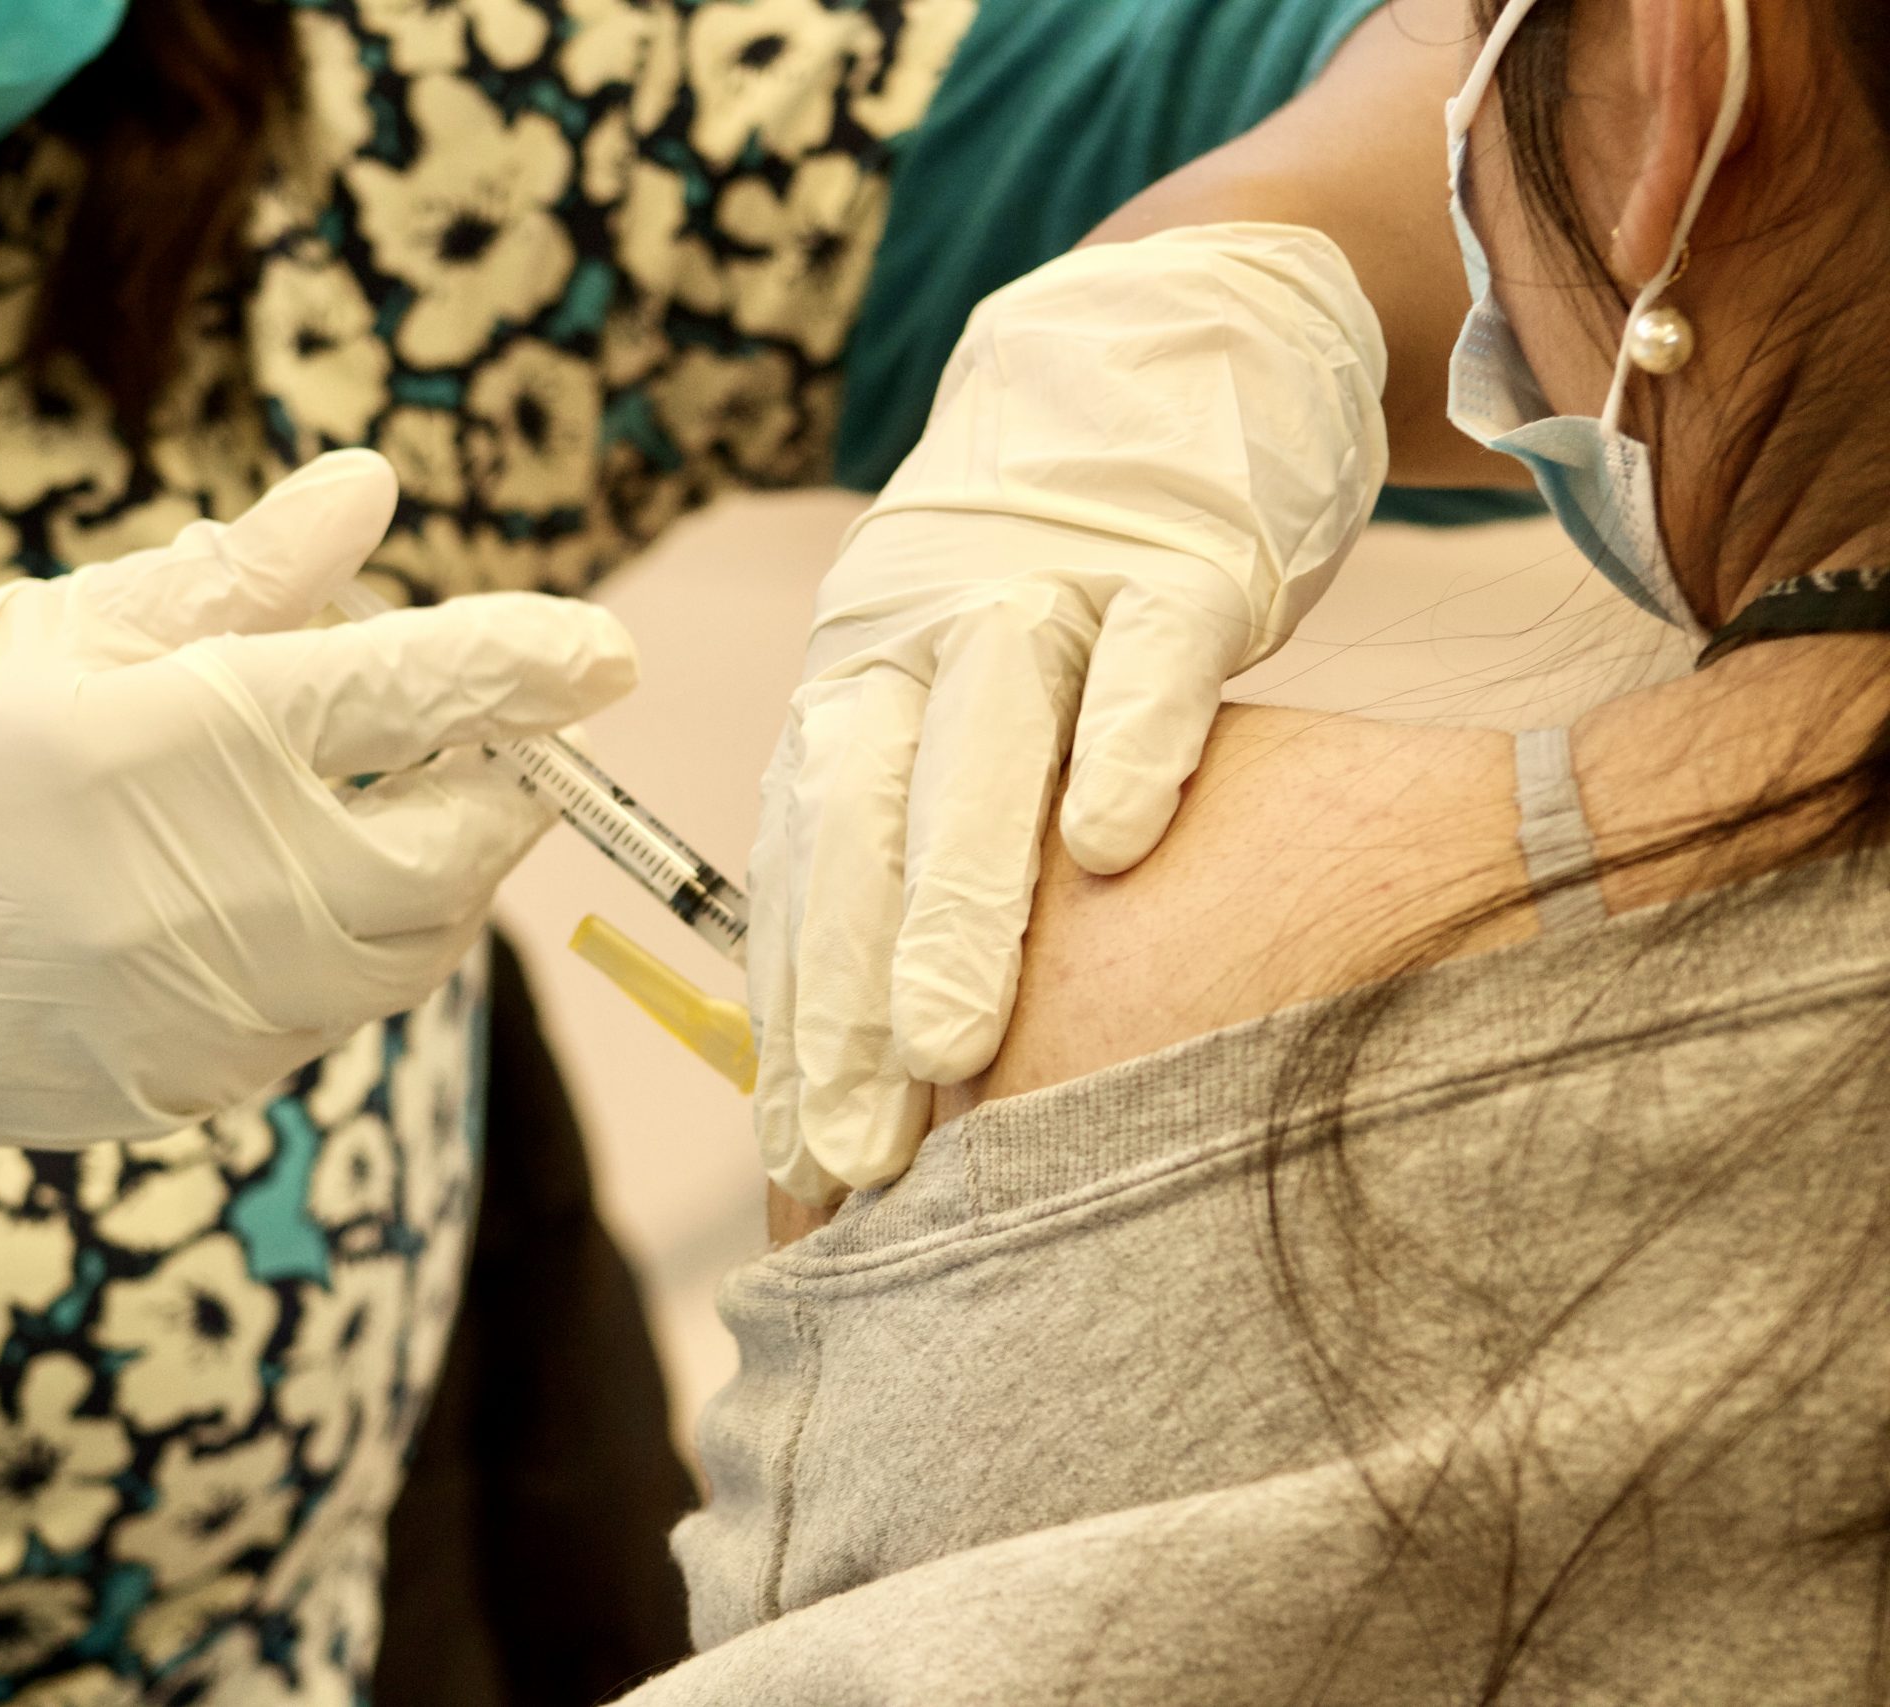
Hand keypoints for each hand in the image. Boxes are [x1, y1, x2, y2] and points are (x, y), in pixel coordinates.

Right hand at [0, 451, 637, 1173]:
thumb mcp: (56, 632)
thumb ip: (233, 575)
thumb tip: (369, 493)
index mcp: (215, 737)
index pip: (439, 687)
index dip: (540, 660)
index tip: (604, 651)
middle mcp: (255, 883)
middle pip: (469, 842)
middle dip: (506, 784)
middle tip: (489, 737)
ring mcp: (240, 1002)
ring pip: (421, 944)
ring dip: (441, 873)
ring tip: (397, 809)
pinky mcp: (209, 1079)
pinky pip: (336, 1012)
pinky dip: (354, 948)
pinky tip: (288, 899)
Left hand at [751, 226, 1389, 1202]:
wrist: (1168, 351)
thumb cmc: (1063, 597)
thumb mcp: (962, 697)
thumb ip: (935, 837)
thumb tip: (916, 1060)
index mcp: (858, 686)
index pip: (808, 865)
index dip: (798, 1012)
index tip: (798, 1162)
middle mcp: (922, 640)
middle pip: (865, 820)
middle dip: (846, 993)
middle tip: (851, 1152)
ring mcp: (1045, 589)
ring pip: (981, 746)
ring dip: (956, 899)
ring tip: (947, 1048)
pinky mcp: (1177, 555)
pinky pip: (1150, 653)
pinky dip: (1129, 740)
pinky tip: (1114, 848)